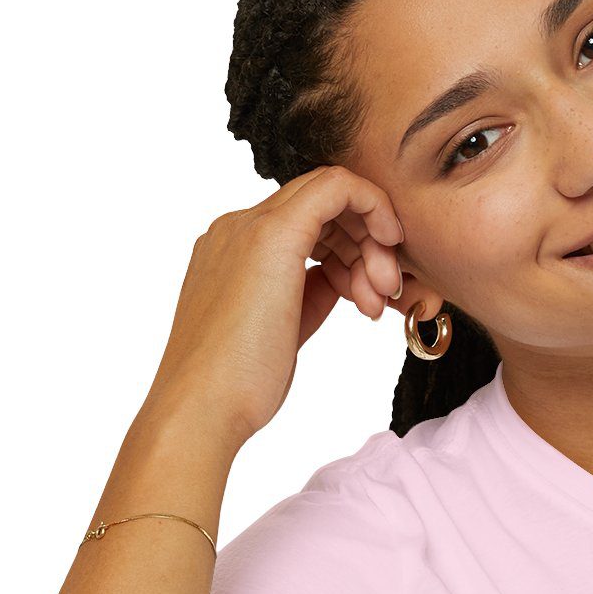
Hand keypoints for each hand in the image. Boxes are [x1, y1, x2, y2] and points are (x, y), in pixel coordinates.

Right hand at [140, 165, 404, 455]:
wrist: (203, 406)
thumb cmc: (238, 385)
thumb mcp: (284, 328)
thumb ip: (309, 294)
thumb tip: (341, 279)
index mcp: (234, 250)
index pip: (306, 223)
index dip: (349, 249)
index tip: (370, 291)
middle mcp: (237, 228)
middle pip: (321, 207)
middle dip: (366, 244)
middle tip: (384, 294)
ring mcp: (250, 226)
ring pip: (331, 195)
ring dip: (371, 243)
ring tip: (377, 301)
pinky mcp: (273, 234)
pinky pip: (337, 187)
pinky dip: (374, 208)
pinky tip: (389, 245)